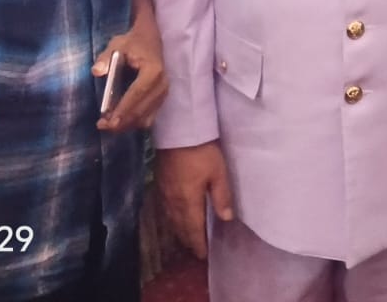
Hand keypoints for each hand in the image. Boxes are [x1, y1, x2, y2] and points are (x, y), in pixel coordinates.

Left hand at [94, 16, 168, 131]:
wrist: (150, 39)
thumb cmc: (132, 43)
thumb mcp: (116, 45)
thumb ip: (105, 58)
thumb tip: (97, 71)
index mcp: (153, 70)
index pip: (138, 93)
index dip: (124, 109)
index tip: (109, 122)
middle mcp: (162, 84)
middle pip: (142, 110)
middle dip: (123, 122)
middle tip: (102, 126)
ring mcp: (164, 93)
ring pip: (146, 117)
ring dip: (127, 125)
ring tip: (107, 125)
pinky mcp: (161, 99)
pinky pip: (149, 117)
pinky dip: (134, 122)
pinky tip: (120, 122)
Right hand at [156, 142, 234, 258]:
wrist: (179, 130)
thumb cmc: (202, 151)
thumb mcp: (218, 172)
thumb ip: (222, 196)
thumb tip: (226, 218)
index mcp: (189, 201)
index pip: (193, 229)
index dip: (198, 243)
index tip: (202, 255)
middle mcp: (174, 200)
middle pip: (180, 226)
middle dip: (188, 239)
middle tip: (195, 249)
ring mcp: (165, 191)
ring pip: (171, 218)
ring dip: (179, 230)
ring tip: (187, 237)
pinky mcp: (160, 182)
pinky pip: (165, 208)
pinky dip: (172, 218)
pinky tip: (175, 217)